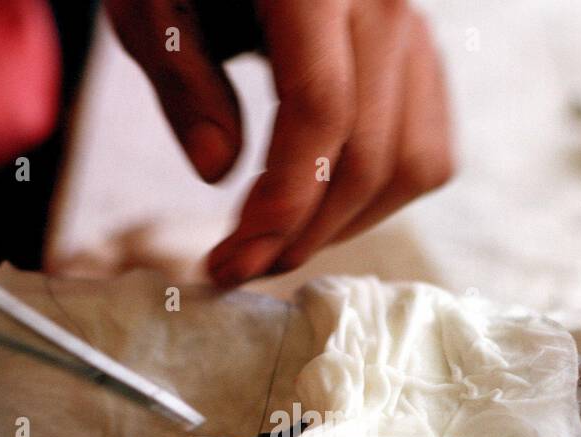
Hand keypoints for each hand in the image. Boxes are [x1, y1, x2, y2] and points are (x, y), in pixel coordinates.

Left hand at [106, 0, 453, 286]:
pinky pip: (428, 150)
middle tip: (240, 267)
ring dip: (345, 225)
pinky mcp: (422, 53)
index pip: (321, 110)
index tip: (234, 260)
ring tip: (278, 243)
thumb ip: (182, 79)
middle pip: (371, 153)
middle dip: (305, 233)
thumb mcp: (152, 3)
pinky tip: (318, 205)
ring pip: (413, 164)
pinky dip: (379, 197)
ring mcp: (414, 25)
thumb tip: (219, 173)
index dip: (282, 202)